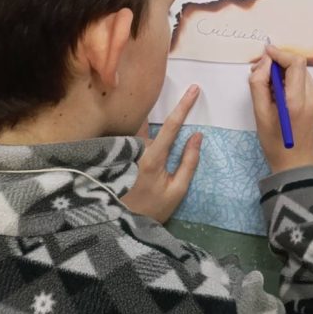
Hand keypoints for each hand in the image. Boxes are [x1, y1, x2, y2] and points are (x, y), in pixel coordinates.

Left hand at [123, 84, 201, 222]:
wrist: (117, 225)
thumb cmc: (152, 210)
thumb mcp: (177, 191)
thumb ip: (189, 163)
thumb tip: (197, 135)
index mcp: (152, 157)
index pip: (171, 125)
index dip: (184, 105)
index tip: (194, 88)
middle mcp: (135, 149)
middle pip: (153, 126)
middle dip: (163, 128)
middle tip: (164, 144)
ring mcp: (123, 151)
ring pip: (141, 133)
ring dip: (149, 136)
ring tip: (146, 162)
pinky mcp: (115, 156)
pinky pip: (130, 140)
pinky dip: (138, 141)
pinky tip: (136, 162)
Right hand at [249, 46, 312, 174]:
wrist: (297, 165)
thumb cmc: (275, 143)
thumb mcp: (260, 114)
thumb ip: (259, 84)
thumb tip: (264, 62)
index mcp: (297, 101)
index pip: (295, 63)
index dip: (279, 54)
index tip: (265, 53)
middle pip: (298, 66)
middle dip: (278, 63)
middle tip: (259, 72)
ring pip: (301, 73)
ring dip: (284, 72)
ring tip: (268, 86)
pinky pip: (304, 83)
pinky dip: (291, 81)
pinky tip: (279, 94)